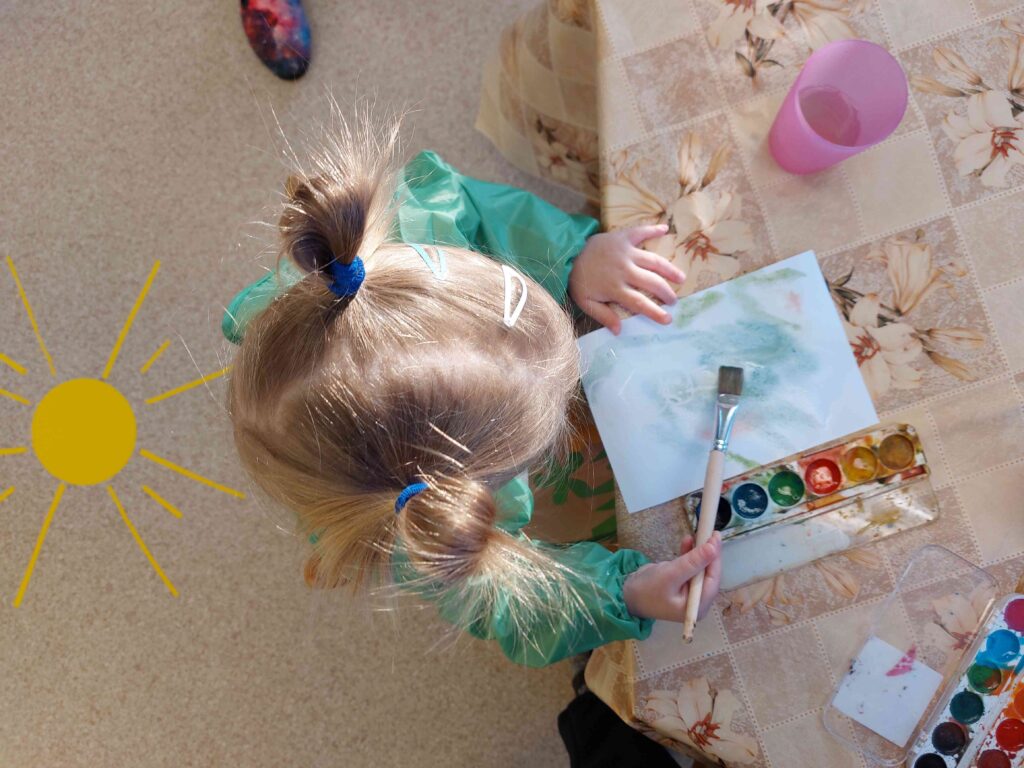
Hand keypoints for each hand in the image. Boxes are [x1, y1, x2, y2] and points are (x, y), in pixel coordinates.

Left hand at [568, 224, 685, 333]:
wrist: (566, 254)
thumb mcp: (586, 302)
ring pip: (653, 261)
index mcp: (615, 288)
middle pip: (652, 282)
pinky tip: (665, 229)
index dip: (655, 312)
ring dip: (669, 269)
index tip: (667, 319)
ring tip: (681, 278)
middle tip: (673, 300)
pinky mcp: (623, 237)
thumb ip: (603, 315)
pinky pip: (640, 231)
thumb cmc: (578, 280)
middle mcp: (624, 270)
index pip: (640, 303)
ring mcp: (625, 252)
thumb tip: (619, 330)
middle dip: (666, 292)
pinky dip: (653, 229)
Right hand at [622, 533, 722, 622]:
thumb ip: (692, 562)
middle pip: (708, 573)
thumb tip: (713, 547)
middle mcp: (697, 601)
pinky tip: (688, 540)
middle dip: (708, 553)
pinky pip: (689, 567)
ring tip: (700, 533)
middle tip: (710, 532)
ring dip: (698, 552)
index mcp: (698, 606)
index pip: (712, 579)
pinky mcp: (681, 583)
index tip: (715, 537)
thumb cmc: (647, 590)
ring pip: (699, 568)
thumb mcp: (670, 575)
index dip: (715, 558)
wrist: (626, 594)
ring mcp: (689, 592)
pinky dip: (689, 554)